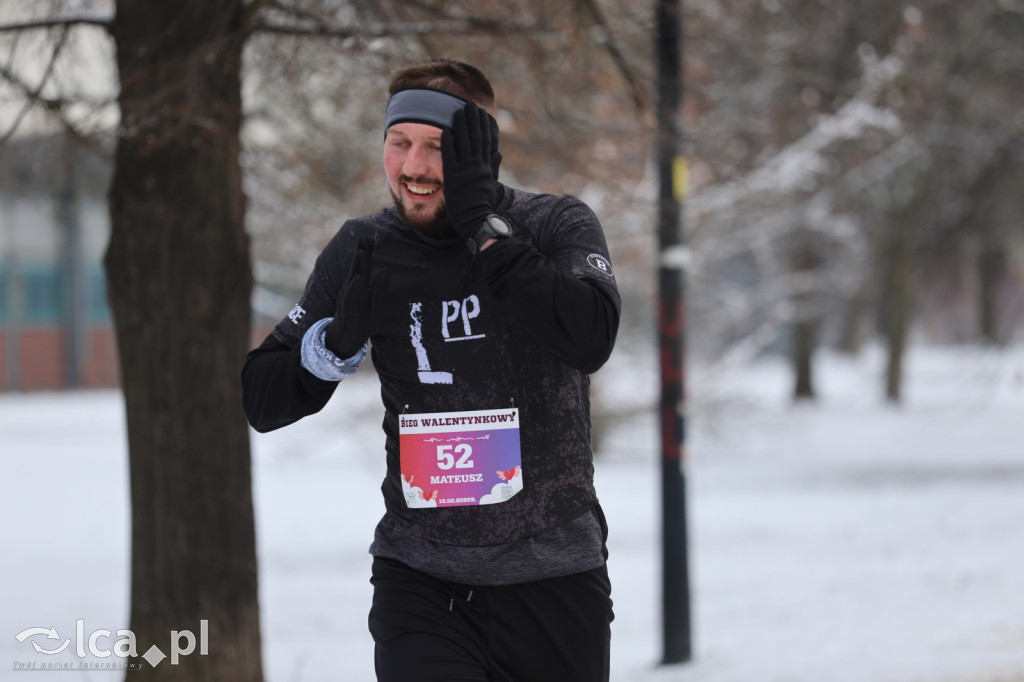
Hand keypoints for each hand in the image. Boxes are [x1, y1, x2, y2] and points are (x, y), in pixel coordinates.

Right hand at [324, 238, 388, 358]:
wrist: (341, 342)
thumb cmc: (357, 322)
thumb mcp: (372, 306)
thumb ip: (378, 289)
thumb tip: (385, 270)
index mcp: (358, 288)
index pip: (362, 267)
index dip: (366, 252)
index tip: (369, 236)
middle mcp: (352, 292)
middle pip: (358, 269)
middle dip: (361, 253)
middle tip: (365, 236)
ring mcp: (349, 302)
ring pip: (354, 281)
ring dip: (357, 266)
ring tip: (362, 251)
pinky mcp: (348, 313)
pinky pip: (351, 299)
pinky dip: (354, 288)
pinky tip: (358, 278)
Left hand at [441, 101, 500, 241]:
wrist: (476, 219)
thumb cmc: (483, 205)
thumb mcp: (491, 184)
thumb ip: (493, 167)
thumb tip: (498, 153)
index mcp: (486, 167)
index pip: (487, 141)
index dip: (485, 126)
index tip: (483, 113)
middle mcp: (478, 166)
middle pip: (476, 137)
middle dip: (473, 119)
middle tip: (469, 104)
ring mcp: (466, 171)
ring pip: (464, 143)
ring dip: (461, 125)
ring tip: (458, 110)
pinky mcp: (454, 177)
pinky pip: (450, 156)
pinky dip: (448, 142)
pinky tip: (445, 130)